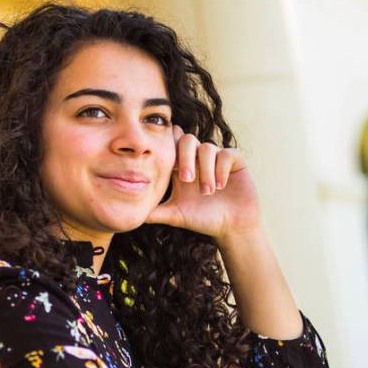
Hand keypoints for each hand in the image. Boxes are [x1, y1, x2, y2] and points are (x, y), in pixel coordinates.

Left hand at [145, 125, 260, 239]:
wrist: (231, 227)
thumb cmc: (203, 220)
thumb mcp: (175, 215)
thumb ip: (154, 212)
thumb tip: (131, 213)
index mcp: (182, 166)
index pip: (172, 145)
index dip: (170, 150)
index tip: (170, 170)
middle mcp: (199, 159)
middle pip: (187, 140)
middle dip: (186, 158)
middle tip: (186, 180)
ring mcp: (217, 158)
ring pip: (207, 148)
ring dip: (206, 171)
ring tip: (207, 192)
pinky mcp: (235, 161)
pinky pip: (227, 153)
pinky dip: (221, 169)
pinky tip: (221, 186)